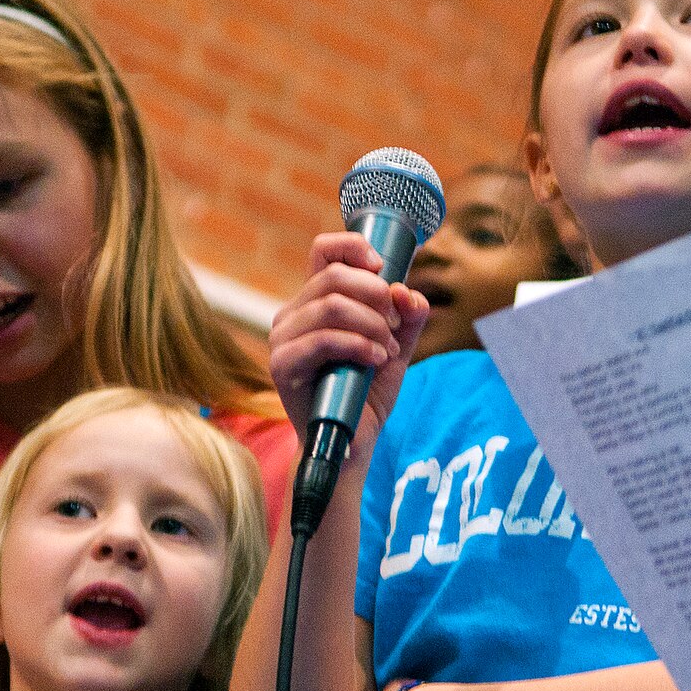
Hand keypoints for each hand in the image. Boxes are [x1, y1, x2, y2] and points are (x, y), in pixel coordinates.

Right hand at [267, 232, 428, 434]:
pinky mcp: (283, 365)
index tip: (382, 269)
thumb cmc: (366, 393)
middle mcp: (293, 314)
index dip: (354, 248)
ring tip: (387, 349)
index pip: (323, 251)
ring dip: (372, 324)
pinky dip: (359, 345)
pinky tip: (376, 359)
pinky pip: (324, 339)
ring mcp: (283, 339)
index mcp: (315, 302)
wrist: (351, 443)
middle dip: (376, 296)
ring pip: (332, 306)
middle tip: (395, 324)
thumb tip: (407, 292)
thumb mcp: (395, 348)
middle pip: (334, 276)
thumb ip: (407, 318)